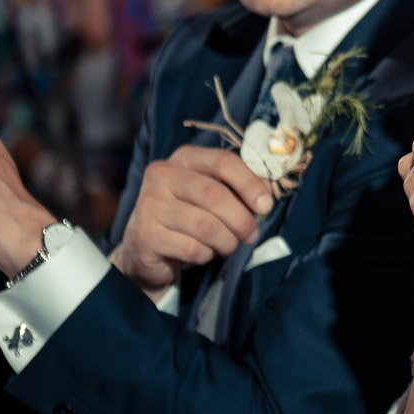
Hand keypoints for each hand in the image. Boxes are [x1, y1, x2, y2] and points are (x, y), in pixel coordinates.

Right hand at [108, 144, 274, 301]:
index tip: (266, 205)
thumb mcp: (215, 196)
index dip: (251, 184)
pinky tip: (202, 253)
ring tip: (228, 245)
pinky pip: (191, 248)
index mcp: (184, 158)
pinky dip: (206, 255)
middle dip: (242, 219)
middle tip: (251, 235)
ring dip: (227, 241)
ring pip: (206, 225)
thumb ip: (240, 188)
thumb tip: (268, 190)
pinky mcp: (145, 234)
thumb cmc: (189, 218)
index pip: (224, 162)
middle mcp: (162, 174)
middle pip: (215, 195)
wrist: (147, 249)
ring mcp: (150, 204)